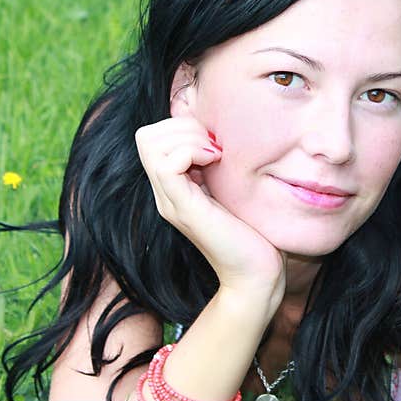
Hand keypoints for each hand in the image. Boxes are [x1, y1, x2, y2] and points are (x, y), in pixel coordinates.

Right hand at [135, 117, 285, 302]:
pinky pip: (168, 165)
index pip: (150, 136)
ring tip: (215, 156)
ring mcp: (171, 202)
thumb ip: (216, 166)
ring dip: (188, 138)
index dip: (181, 127)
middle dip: (183, 127)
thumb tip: (217, 134)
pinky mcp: (184, 209)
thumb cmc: (251, 231)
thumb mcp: (228, 188)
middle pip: (145, 136)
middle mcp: (165, 194)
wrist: (255, 274)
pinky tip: (215, 163)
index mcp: (173, 187)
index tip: (213, 144)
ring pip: (151, 144)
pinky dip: (192, 151)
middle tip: (214, 148)